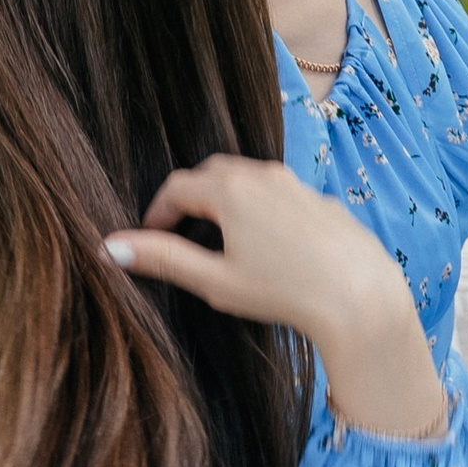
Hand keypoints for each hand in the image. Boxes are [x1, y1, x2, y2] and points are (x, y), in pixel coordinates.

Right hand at [105, 156, 447, 437]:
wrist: (357, 293)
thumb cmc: (281, 290)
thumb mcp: (213, 279)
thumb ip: (163, 259)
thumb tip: (110, 246)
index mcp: (230, 189)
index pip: (177, 187)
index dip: (156, 212)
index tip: (147, 239)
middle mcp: (263, 175)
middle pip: (212, 173)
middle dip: (188, 197)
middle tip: (176, 232)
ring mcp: (295, 183)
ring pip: (247, 179)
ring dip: (223, 199)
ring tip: (216, 237)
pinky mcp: (319, 199)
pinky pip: (277, 192)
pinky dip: (256, 207)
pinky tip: (262, 243)